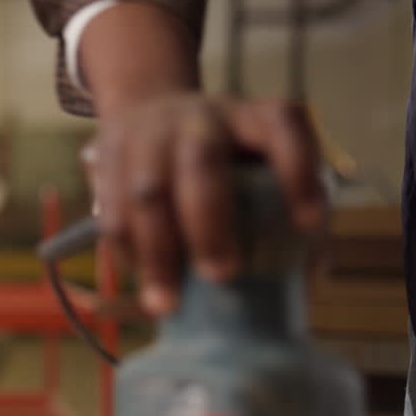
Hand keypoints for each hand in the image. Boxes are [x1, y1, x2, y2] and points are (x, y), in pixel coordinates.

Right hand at [84, 95, 326, 314]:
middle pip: (201, 162)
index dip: (298, 172)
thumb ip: (283, 215)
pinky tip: (141, 277)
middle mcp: (202, 118)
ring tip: (166, 304)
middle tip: (222, 276)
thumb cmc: (222, 162)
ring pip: (147, 191)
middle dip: (209, 224)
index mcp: (252, 118)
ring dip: (156, 253)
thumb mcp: (259, 168)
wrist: (150, 111)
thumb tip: (303, 275)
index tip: (308, 224)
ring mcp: (149, 132)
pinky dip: (125, 251)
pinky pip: (111, 208)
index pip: (283, 127)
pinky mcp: (107, 153)